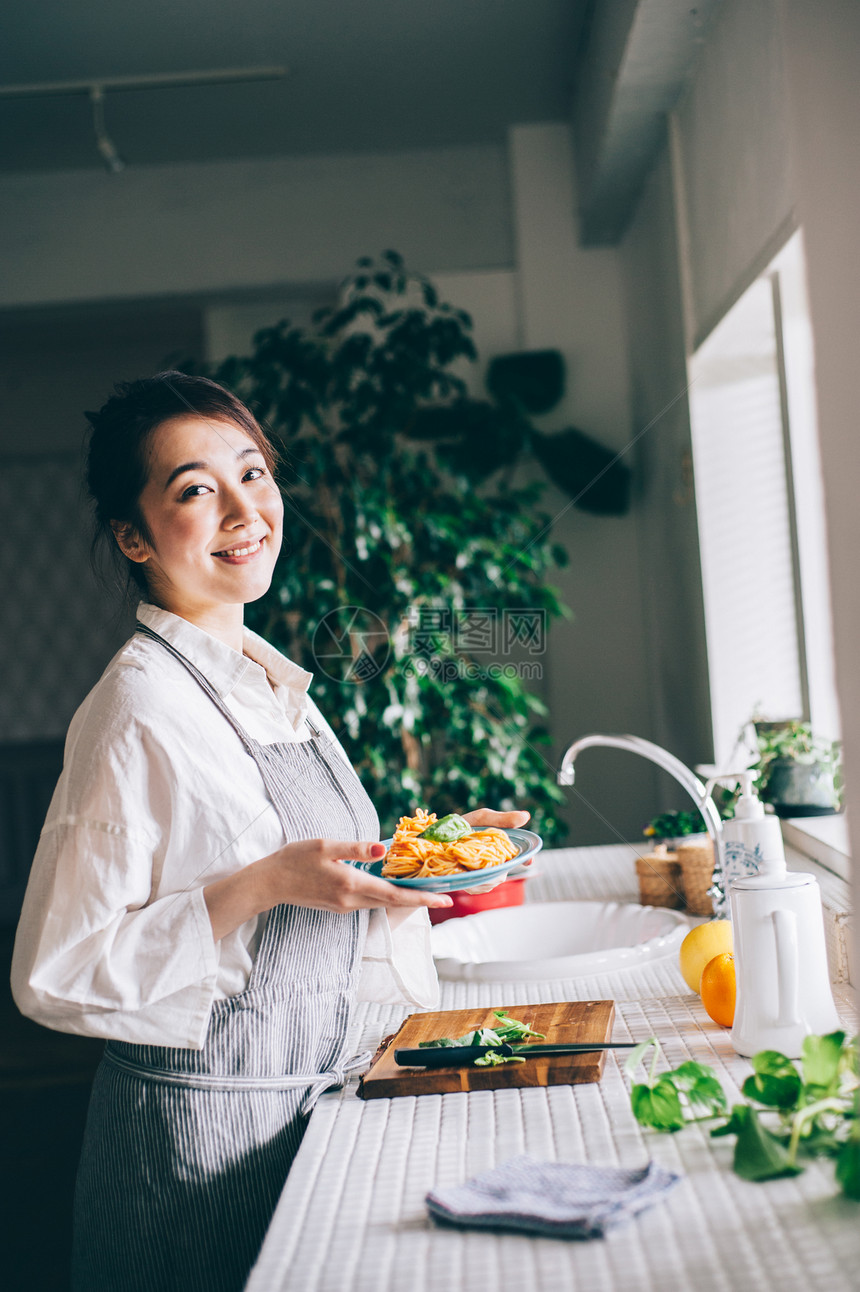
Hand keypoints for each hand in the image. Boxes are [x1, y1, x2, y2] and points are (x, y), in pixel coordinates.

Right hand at [206, 838, 450, 941]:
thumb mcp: (325, 846)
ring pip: (381, 903)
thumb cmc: (295, 859)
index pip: (395, 895)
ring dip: (404, 899)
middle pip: (393, 903)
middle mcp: (351, 900)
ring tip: (425, 890)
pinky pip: (369, 901)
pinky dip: (385, 896)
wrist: (269, 882)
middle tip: (445, 896)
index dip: (423, 898)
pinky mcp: (337, 905)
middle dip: (420, 900)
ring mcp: (344, 906)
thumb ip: (355, 848)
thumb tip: (381, 850)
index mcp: (351, 884)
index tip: (446, 900)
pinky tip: (392, 888)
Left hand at [459, 807, 532, 892]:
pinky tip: (464, 875)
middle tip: (479, 863)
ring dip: (481, 877)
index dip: (525, 859)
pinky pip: (476, 888)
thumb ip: (503, 819)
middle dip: (494, 871)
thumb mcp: (482, 818)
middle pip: (502, 874)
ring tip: (467, 867)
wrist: (436, 836)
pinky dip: (471, 882)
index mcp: (502, 850)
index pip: (520, 858)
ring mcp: (485, 878)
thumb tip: (526, 816)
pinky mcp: (471, 885)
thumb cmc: (463, 825)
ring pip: (489, 882)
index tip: (528, 861)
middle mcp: (497, 866)